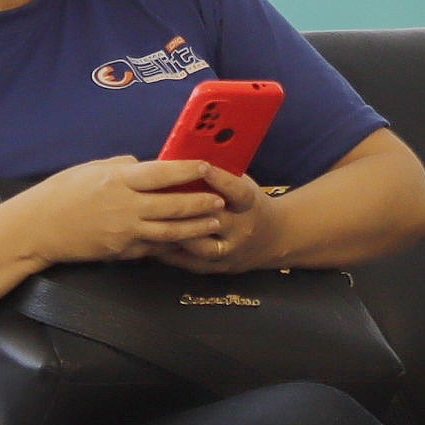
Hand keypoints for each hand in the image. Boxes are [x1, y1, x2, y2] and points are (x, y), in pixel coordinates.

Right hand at [13, 157, 232, 266]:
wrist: (37, 229)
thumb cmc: (60, 193)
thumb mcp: (90, 169)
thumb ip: (121, 167)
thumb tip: (145, 165)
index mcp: (118, 181)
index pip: (161, 173)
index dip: (187, 169)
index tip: (206, 165)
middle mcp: (125, 207)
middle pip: (173, 205)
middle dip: (200, 202)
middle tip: (220, 198)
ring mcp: (124, 232)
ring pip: (170, 231)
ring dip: (195, 227)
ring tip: (213, 222)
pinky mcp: (121, 252)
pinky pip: (153, 248)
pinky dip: (172, 244)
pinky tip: (187, 241)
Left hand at [137, 169, 270, 265]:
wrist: (274, 237)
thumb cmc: (248, 204)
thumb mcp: (244, 185)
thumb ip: (221, 176)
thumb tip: (187, 157)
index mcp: (249, 204)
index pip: (237, 191)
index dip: (221, 179)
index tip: (204, 166)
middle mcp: (242, 229)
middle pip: (214, 221)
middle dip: (188, 210)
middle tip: (159, 198)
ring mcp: (231, 251)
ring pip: (201, 247)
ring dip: (175, 234)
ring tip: (151, 223)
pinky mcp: (219, 267)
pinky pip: (192, 264)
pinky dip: (171, 254)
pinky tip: (151, 243)